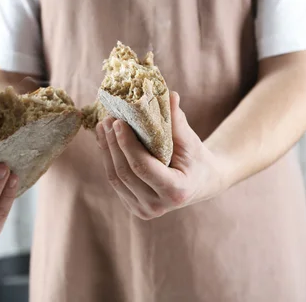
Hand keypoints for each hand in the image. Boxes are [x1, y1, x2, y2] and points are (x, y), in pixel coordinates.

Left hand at [96, 92, 225, 219]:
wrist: (202, 182)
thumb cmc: (196, 158)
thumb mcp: (190, 140)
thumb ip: (177, 120)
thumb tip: (170, 94)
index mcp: (176, 191)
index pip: (143, 167)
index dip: (127, 144)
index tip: (118, 122)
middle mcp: (158, 206)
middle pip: (125, 173)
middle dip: (113, 144)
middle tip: (108, 119)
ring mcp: (144, 210)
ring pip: (116, 178)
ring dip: (106, 150)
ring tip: (103, 126)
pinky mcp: (134, 207)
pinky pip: (116, 182)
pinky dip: (109, 159)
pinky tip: (105, 140)